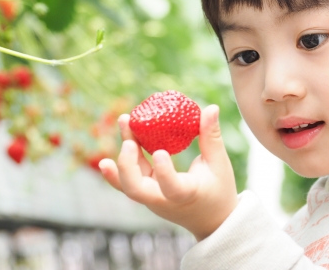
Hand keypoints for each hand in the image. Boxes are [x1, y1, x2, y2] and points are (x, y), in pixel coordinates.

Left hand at [99, 105, 237, 240]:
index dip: (163, 172)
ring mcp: (151, 199)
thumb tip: (211, 108)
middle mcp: (163, 200)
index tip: (160, 152)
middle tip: (129, 142)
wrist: (210, 220)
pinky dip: (117, 168)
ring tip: (124, 120)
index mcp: (185, 195)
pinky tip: (108, 153)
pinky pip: (127, 181)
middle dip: (127, 166)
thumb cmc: (218, 190)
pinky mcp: (146, 193)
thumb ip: (212, 137)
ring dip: (122, 155)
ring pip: (128, 183)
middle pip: (135, 190)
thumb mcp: (219, 165)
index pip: (170, 189)